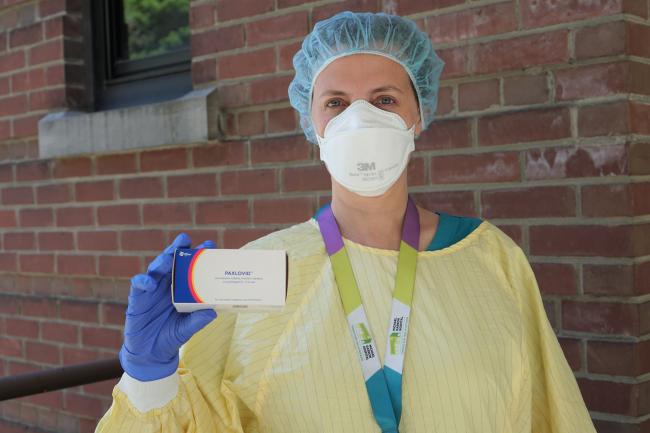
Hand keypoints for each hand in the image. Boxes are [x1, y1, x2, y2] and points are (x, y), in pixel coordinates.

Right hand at [118, 233, 217, 380]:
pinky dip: (143, 281)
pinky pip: (139, 285)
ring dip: (162, 261)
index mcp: (182, 289)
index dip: (198, 256)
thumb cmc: (171, 337)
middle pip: (172, 262)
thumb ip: (197, 321)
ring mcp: (152, 290)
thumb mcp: (186, 329)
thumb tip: (212, 312)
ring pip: (156, 269)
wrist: (151, 353)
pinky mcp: (138, 298)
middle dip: (178, 249)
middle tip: (185, 239)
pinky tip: (150, 283)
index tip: (209, 244)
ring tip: (169, 256)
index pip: (190, 268)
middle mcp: (167, 285)